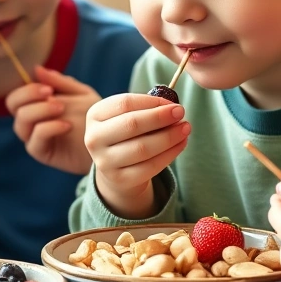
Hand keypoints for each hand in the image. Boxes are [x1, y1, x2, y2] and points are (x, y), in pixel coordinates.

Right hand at [5, 66, 98, 173]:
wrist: (107, 139)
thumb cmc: (92, 115)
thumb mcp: (80, 93)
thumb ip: (60, 82)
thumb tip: (36, 69)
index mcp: (36, 103)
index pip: (17, 94)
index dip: (27, 89)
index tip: (48, 88)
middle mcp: (31, 120)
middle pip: (12, 105)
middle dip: (29, 96)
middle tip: (52, 95)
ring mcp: (34, 137)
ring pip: (20, 123)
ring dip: (39, 111)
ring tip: (61, 108)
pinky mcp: (42, 152)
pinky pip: (34, 140)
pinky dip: (48, 128)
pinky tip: (66, 125)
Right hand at [83, 93, 189, 218]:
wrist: (116, 167)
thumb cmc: (126, 134)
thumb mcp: (126, 116)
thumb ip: (145, 108)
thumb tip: (172, 107)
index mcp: (95, 115)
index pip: (124, 103)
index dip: (151, 102)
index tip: (172, 102)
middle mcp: (95, 138)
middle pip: (132, 124)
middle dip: (161, 117)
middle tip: (181, 112)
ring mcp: (105, 161)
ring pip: (143, 147)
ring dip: (169, 136)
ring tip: (185, 128)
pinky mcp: (120, 179)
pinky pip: (151, 166)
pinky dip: (170, 153)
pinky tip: (181, 143)